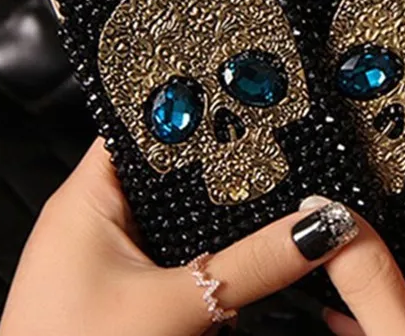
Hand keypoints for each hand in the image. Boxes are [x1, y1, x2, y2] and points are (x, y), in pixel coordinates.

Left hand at [0, 138, 358, 335]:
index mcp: (87, 196)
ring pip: (175, 213)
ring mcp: (109, 251)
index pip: (145, 124)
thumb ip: (251, 264)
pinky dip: (203, 251)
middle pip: (169, 169)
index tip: (245, 99)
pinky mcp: (122, 283)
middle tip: (274, 151)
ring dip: (213, 215)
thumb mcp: (176, 305)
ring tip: (266, 196)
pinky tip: (235, 253)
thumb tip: (317, 227)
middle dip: (218, 168)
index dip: (194, 109)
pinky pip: (173, 249)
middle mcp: (95, 215)